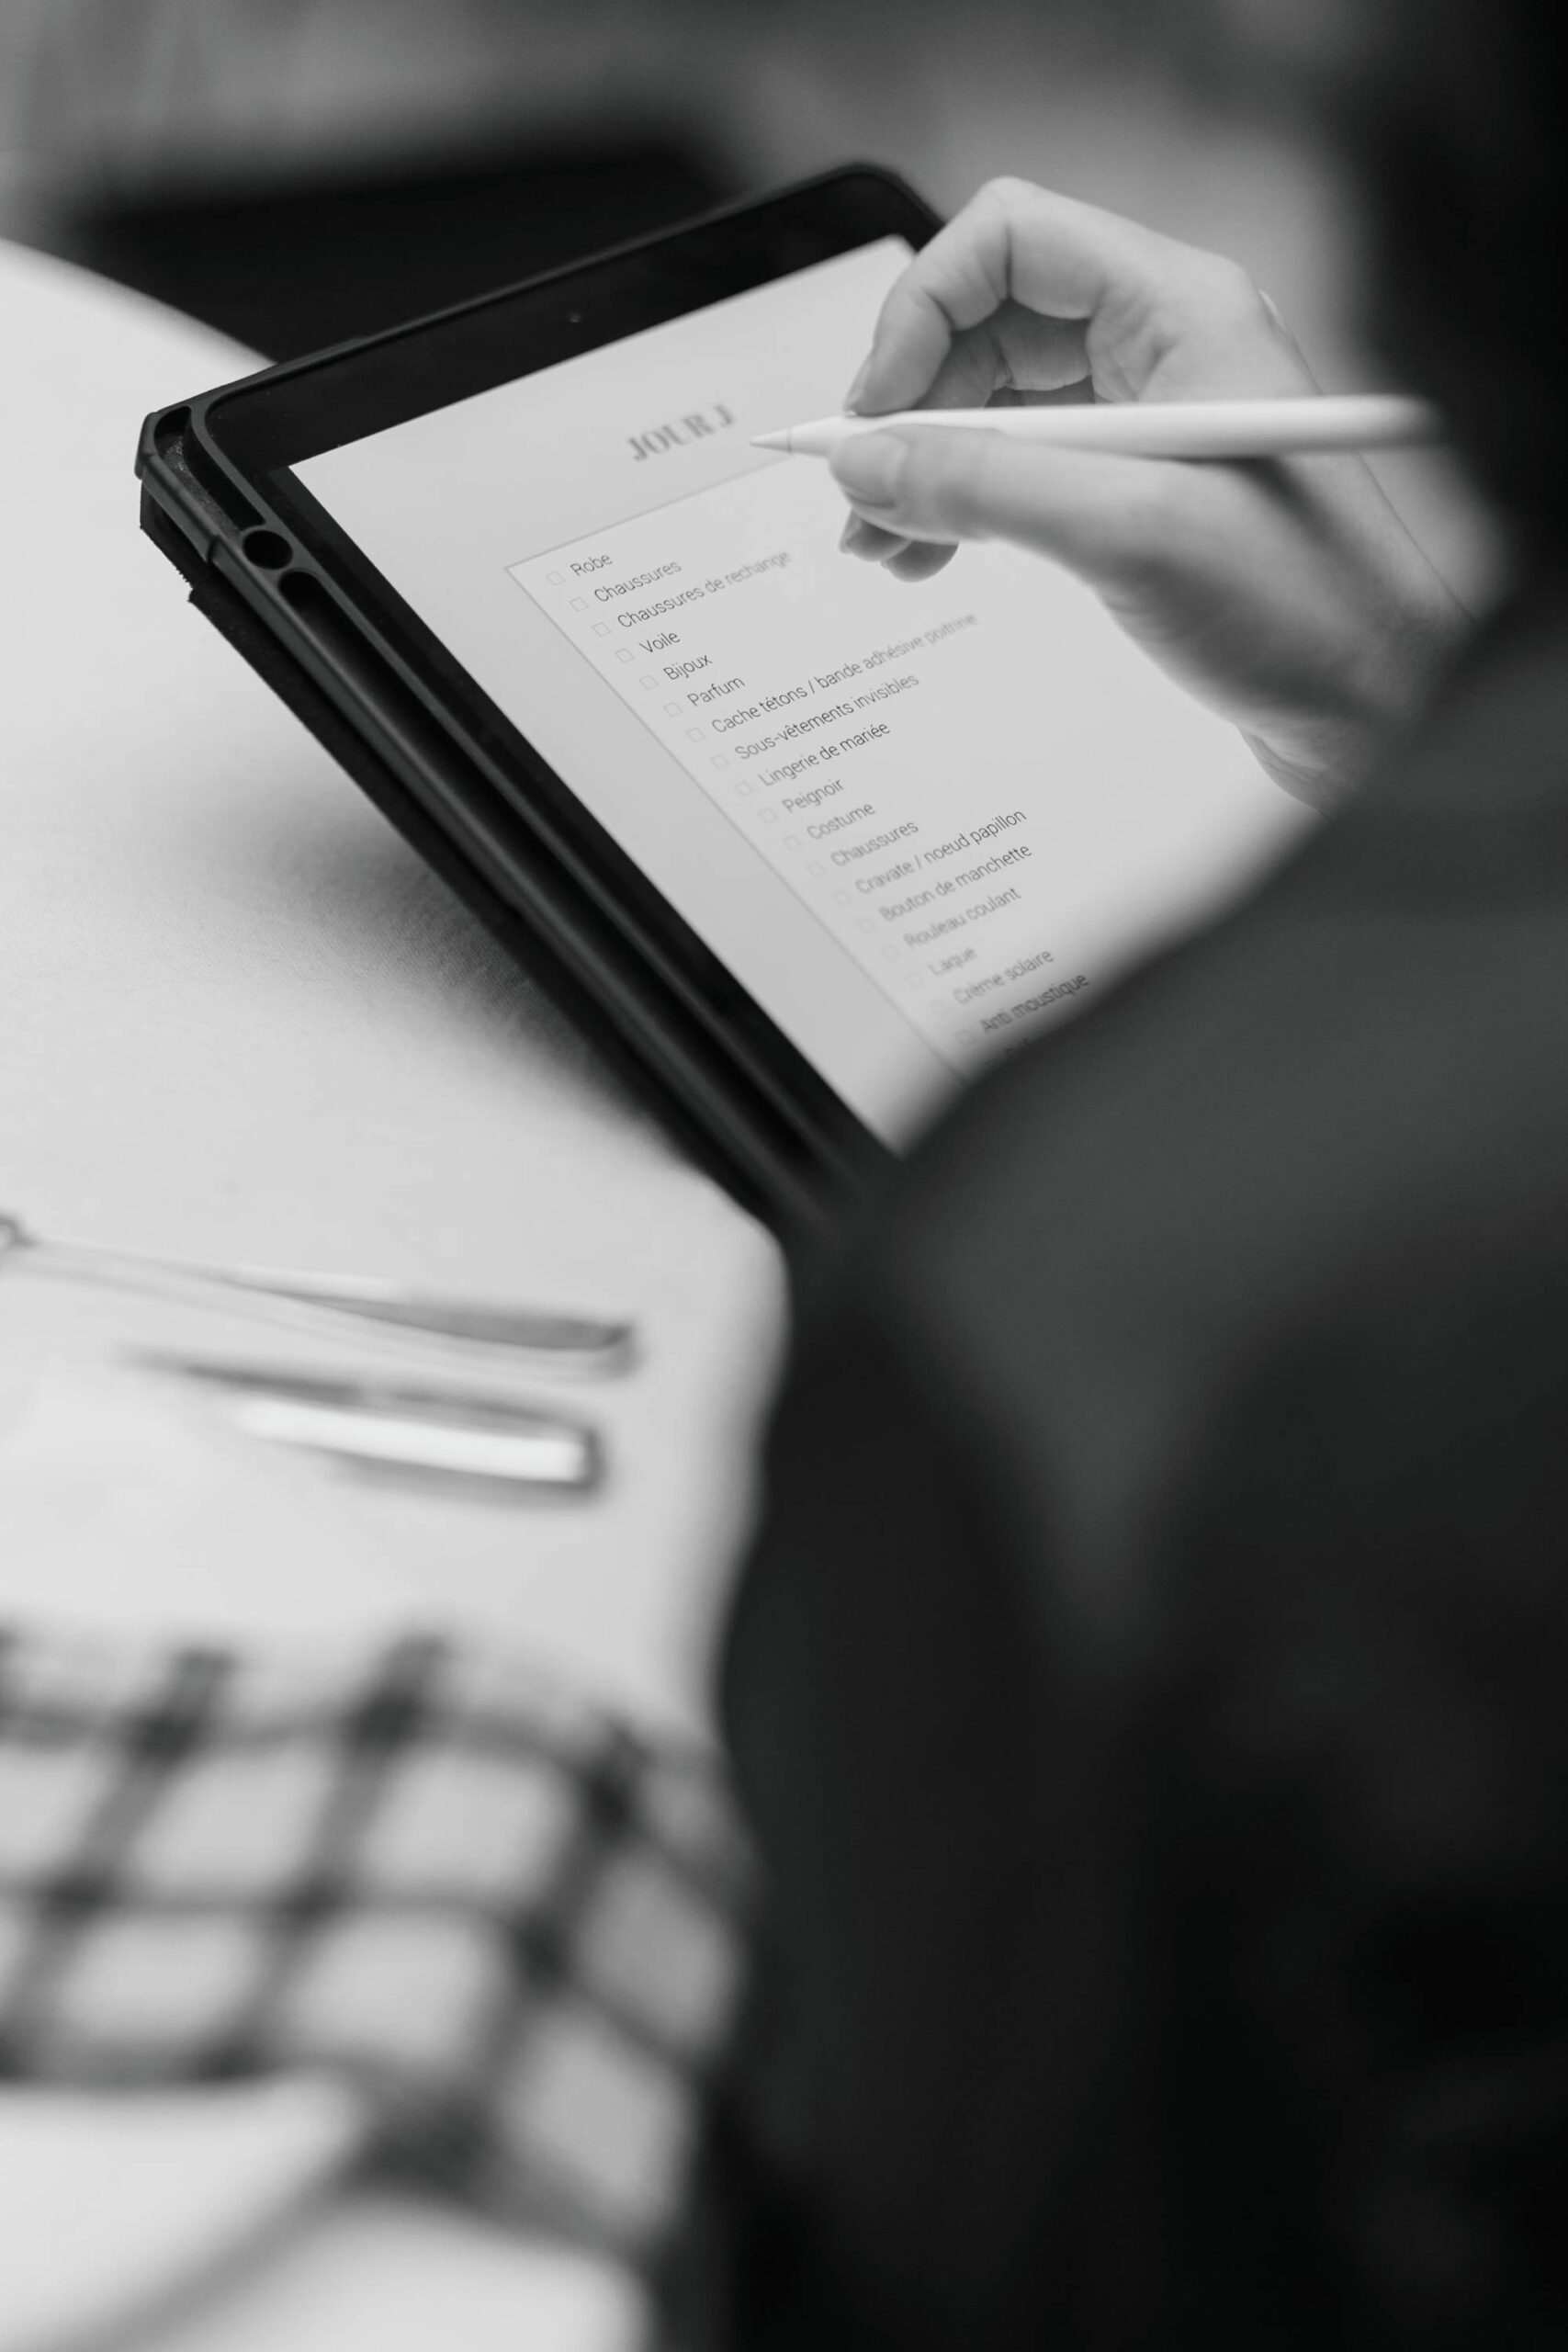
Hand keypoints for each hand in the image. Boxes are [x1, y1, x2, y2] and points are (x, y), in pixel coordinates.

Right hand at [832, 179, 1468, 807]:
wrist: (1372, 708)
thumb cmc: (1302, 610)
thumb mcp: (1127, 535)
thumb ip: (984, 488)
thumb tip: (867, 464)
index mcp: (1179, 311)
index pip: (1009, 242)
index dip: (921, 311)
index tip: (874, 411)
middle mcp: (1161, 346)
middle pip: (988, 323)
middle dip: (910, 404)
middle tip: (861, 494)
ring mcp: (1148, 418)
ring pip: (994, 402)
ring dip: (925, 463)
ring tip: (881, 543)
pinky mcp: (1137, 488)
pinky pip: (1021, 467)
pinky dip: (963, 503)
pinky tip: (930, 553)